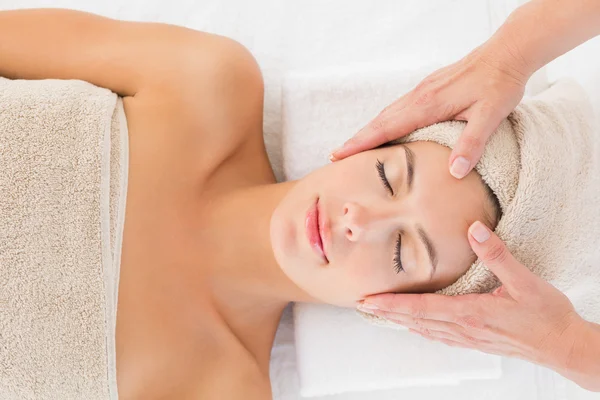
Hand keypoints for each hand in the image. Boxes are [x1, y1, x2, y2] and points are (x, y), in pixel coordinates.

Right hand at [330, 40, 529, 178]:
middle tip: (336, 156)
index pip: (386, 128)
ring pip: (388, 113)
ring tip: (354, 146)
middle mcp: (419, 96)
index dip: (361, 143)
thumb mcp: (490, 116)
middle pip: (379, 121)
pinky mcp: (429, 87)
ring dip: (369, 130)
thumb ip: (471, 144)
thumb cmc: (500, 84)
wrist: (507, 52)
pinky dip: (384, 121)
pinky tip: (386, 130)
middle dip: (357, 139)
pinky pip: (399, 107)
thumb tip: (455, 173)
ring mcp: (422, 90)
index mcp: (428, 105)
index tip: (339, 154)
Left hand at [357, 221, 585, 371]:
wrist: (563, 346)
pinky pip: (439, 336)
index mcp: (470, 312)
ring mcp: (468, 337)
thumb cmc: (546, 316)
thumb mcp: (525, 281)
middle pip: (415, 320)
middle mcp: (463, 328)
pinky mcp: (475, 341)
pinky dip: (420, 329)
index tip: (368, 299)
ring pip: (424, 329)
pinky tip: (415, 326)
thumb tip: (474, 229)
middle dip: (386, 312)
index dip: (391, 304)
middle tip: (361, 303)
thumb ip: (497, 255)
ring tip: (379, 312)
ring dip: (399, 320)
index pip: (420, 308)